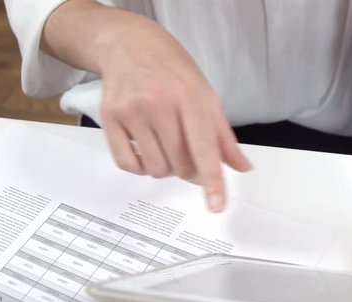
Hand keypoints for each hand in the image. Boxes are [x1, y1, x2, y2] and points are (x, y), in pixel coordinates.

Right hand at [98, 18, 250, 211]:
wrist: (130, 44)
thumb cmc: (173, 71)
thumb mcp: (206, 95)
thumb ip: (223, 136)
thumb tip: (242, 167)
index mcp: (190, 97)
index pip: (204, 148)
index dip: (212, 181)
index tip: (217, 205)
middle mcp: (160, 104)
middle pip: (180, 164)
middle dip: (189, 170)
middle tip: (188, 154)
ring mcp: (132, 111)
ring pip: (155, 168)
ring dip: (166, 169)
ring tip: (167, 147)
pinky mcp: (109, 117)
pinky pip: (127, 163)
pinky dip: (140, 168)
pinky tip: (147, 151)